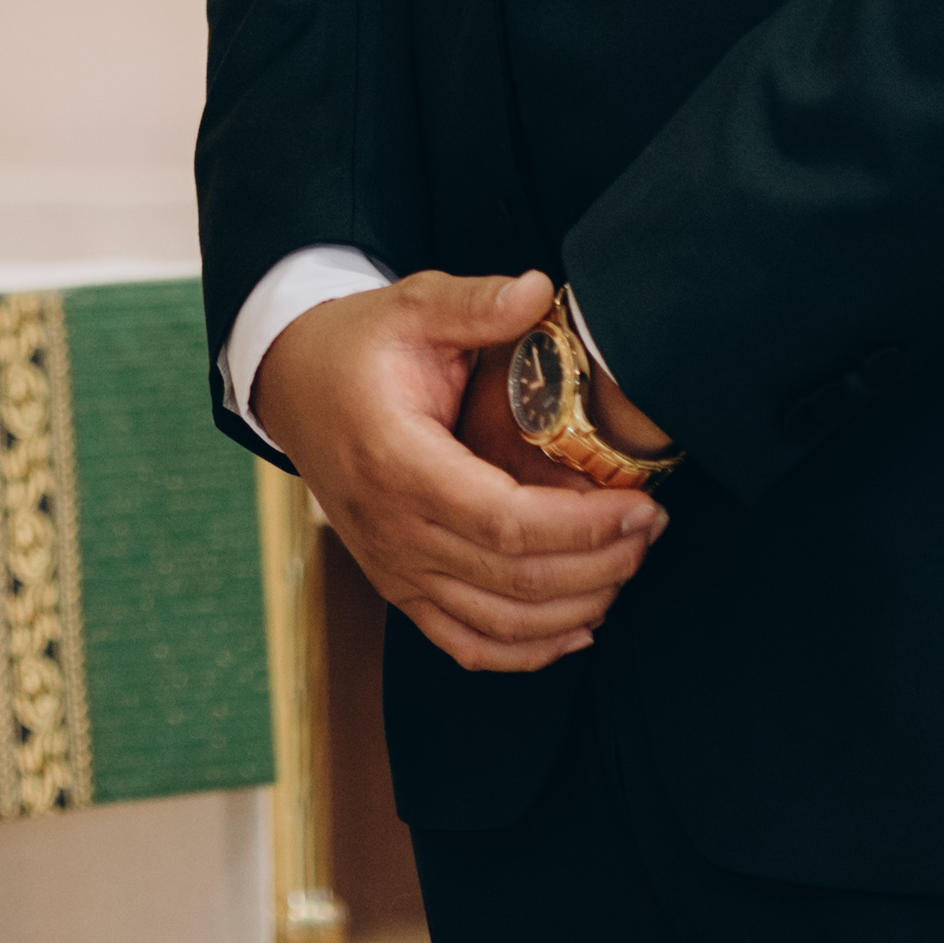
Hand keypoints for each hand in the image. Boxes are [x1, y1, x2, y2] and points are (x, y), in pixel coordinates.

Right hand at [249, 269, 663, 676]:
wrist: (291, 385)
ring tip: (628, 566)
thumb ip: (475, 303)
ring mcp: (392, 566)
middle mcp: (392, 530)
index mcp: (398, 462)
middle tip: (652, 530)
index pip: (506, 522)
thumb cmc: (357, 346)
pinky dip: (527, 652)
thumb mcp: (411, 306)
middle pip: (515, 581)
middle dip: (600, 564)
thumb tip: (537, 290)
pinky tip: (579, 630)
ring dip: (577, 609)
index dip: (583, 527)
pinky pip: (465, 643)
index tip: (641, 507)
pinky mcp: (398, 585)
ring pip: (499, 624)